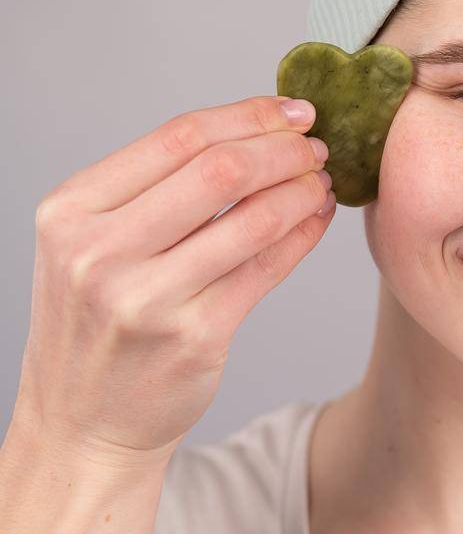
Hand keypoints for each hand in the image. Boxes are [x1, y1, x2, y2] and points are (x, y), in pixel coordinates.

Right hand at [13, 95, 335, 470]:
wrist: (80, 423)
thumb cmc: (97, 321)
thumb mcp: (91, 244)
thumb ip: (153, 189)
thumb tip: (254, 129)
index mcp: (71, 212)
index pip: (177, 137)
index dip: (248, 115)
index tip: (294, 110)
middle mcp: (101, 252)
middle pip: (220, 170)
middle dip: (284, 150)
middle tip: (316, 148)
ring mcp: (147, 298)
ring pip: (253, 218)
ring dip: (302, 191)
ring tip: (322, 182)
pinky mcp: (194, 337)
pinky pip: (268, 268)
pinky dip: (303, 234)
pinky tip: (317, 218)